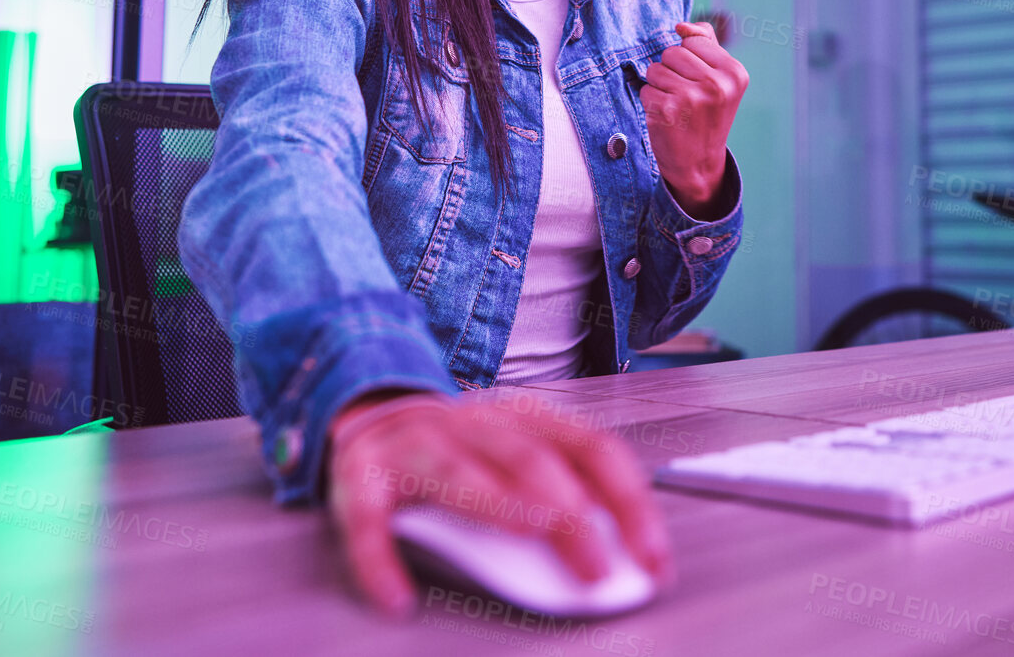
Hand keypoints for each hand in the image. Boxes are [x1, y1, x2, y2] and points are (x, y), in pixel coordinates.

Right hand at [325, 389, 675, 616]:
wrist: (373, 416)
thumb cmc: (464, 452)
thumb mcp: (521, 456)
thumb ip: (567, 494)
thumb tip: (622, 556)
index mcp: (525, 418)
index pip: (592, 450)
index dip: (629, 503)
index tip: (653, 559)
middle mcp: (473, 423)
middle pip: (530, 460)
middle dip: (570, 514)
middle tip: (597, 569)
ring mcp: (415, 445)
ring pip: (457, 473)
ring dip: (496, 505)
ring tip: (528, 535)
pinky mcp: (360, 478)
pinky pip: (369, 520)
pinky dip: (380, 559)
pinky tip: (397, 597)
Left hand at [641, 20, 748, 217]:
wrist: (699, 164)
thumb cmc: (706, 116)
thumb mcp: (720, 79)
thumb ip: (706, 44)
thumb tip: (682, 26)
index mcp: (734, 72)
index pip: (693, 41)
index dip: (689, 61)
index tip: (700, 84)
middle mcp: (717, 84)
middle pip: (672, 52)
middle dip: (671, 72)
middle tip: (685, 97)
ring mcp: (692, 97)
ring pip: (655, 69)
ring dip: (658, 87)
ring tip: (676, 106)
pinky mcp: (668, 110)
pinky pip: (645, 89)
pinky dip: (650, 102)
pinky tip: (666, 117)